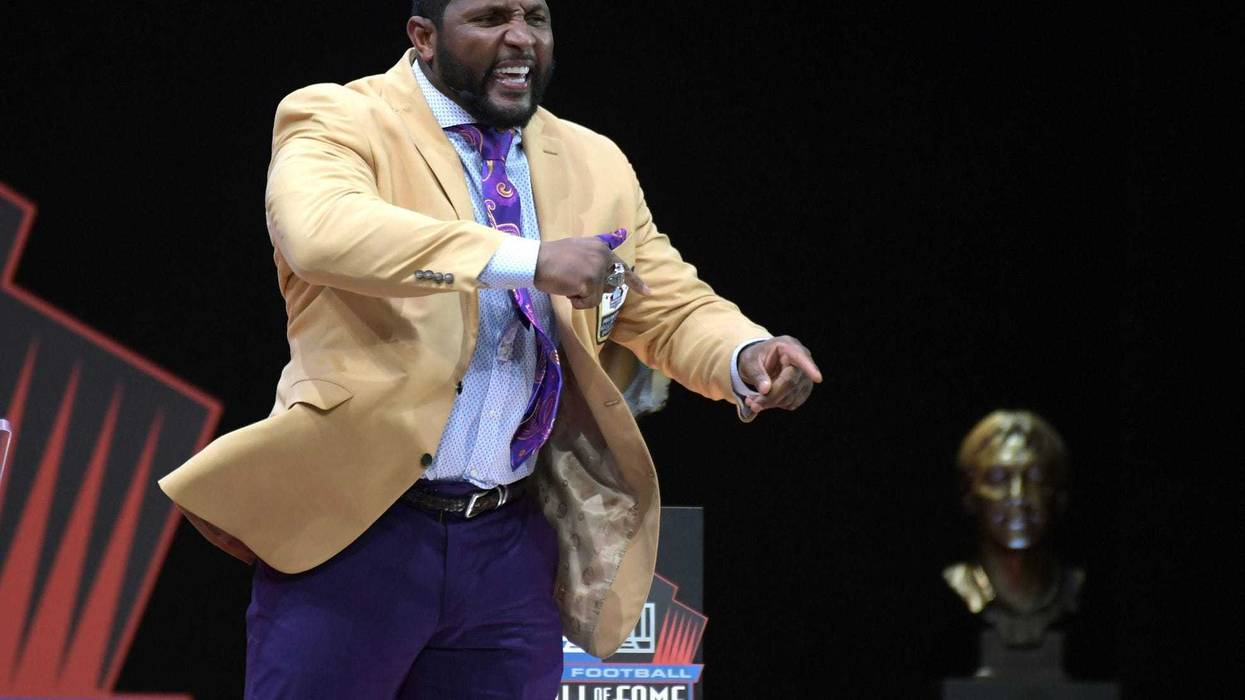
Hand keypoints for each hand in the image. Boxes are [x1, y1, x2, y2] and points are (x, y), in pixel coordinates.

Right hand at [535, 238, 650, 308]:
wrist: (535, 260)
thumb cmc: (552, 256)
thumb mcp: (579, 247)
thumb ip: (595, 253)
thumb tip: (614, 254)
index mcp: (601, 248)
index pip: (622, 267)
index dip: (635, 282)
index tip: (647, 292)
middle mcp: (603, 257)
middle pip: (609, 286)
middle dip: (594, 290)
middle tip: (577, 283)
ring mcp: (597, 270)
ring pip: (598, 297)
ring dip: (582, 296)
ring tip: (567, 283)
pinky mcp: (590, 283)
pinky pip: (588, 303)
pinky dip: (576, 302)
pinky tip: (566, 290)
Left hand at [737, 336, 822, 413]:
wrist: (760, 362)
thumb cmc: (755, 358)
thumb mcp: (749, 362)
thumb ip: (756, 374)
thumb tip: (765, 389)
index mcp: (787, 346)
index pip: (801, 358)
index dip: (810, 368)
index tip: (818, 378)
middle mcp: (801, 359)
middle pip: (791, 382)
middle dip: (771, 396)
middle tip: (753, 404)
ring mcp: (805, 375)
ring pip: (791, 395)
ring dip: (771, 403)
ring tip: (754, 401)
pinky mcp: (804, 389)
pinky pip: (793, 402)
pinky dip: (777, 405)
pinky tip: (765, 400)